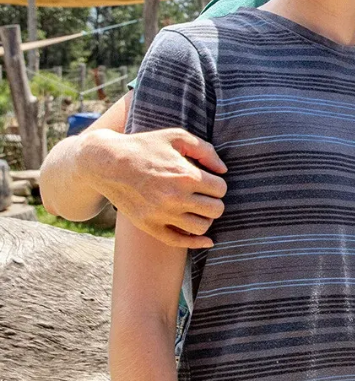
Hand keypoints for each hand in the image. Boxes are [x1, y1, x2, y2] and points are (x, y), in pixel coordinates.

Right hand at [83, 128, 227, 248]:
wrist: (105, 163)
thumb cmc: (144, 146)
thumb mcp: (176, 137)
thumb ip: (205, 150)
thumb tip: (223, 170)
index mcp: (185, 176)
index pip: (220, 189)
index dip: (217, 184)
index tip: (208, 180)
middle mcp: (174, 198)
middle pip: (215, 210)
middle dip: (214, 201)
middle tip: (205, 194)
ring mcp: (160, 215)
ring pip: (201, 227)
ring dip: (205, 218)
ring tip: (198, 208)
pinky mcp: (148, 226)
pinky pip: (178, 242)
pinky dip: (196, 243)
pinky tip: (207, 240)